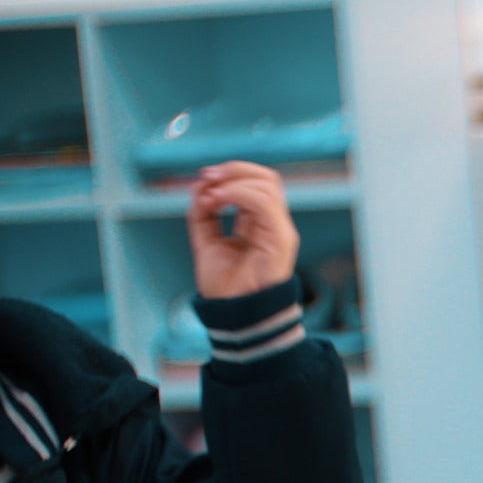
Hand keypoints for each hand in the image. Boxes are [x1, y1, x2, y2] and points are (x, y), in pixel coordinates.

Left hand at [187, 162, 300, 298]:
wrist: (233, 312)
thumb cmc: (225, 285)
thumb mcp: (205, 239)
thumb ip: (203, 212)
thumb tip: (202, 186)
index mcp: (259, 224)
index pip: (256, 183)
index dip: (231, 172)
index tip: (204, 178)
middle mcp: (273, 224)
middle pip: (266, 177)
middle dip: (234, 169)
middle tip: (208, 178)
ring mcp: (279, 230)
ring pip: (268, 184)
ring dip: (234, 181)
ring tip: (212, 196)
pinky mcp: (281, 239)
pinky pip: (264, 202)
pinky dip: (238, 194)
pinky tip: (219, 201)